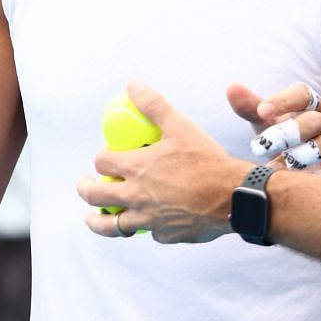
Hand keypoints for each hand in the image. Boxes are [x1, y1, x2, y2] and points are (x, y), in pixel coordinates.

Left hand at [77, 80, 248, 242]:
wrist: (234, 196)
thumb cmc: (207, 161)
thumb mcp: (180, 127)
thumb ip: (154, 105)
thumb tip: (133, 85)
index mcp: (136, 167)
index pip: (102, 163)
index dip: (101, 159)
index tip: (106, 159)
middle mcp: (136, 196)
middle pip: (95, 196)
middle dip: (86, 189)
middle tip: (86, 186)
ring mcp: (148, 219)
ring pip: (112, 225)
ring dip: (99, 221)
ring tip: (92, 218)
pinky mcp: (165, 235)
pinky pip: (148, 232)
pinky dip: (145, 226)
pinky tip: (147, 222)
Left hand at [230, 81, 320, 172]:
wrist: (320, 172)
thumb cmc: (289, 142)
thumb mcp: (269, 125)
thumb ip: (251, 109)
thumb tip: (231, 88)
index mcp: (312, 107)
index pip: (303, 94)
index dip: (283, 101)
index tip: (262, 111)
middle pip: (314, 121)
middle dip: (287, 132)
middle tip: (260, 147)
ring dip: (298, 156)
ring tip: (273, 168)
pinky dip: (320, 176)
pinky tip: (300, 183)